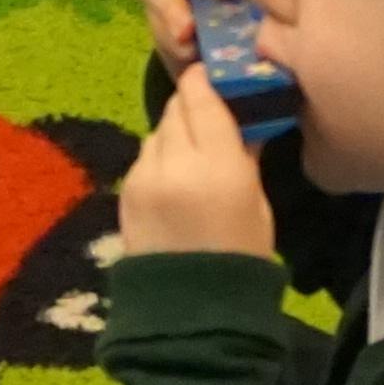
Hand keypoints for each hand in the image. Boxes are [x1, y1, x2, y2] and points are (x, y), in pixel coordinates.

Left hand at [113, 68, 280, 262]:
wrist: (191, 312)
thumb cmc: (240, 259)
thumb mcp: (257, 205)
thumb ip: (245, 157)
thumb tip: (243, 124)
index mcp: (219, 166)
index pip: (203, 100)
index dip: (206, 80)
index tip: (213, 72)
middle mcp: (176, 164)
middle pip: (176, 108)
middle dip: (191, 104)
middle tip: (208, 110)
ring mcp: (144, 178)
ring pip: (157, 131)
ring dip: (174, 131)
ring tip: (192, 151)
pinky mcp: (126, 192)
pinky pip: (144, 157)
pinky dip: (159, 157)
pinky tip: (174, 178)